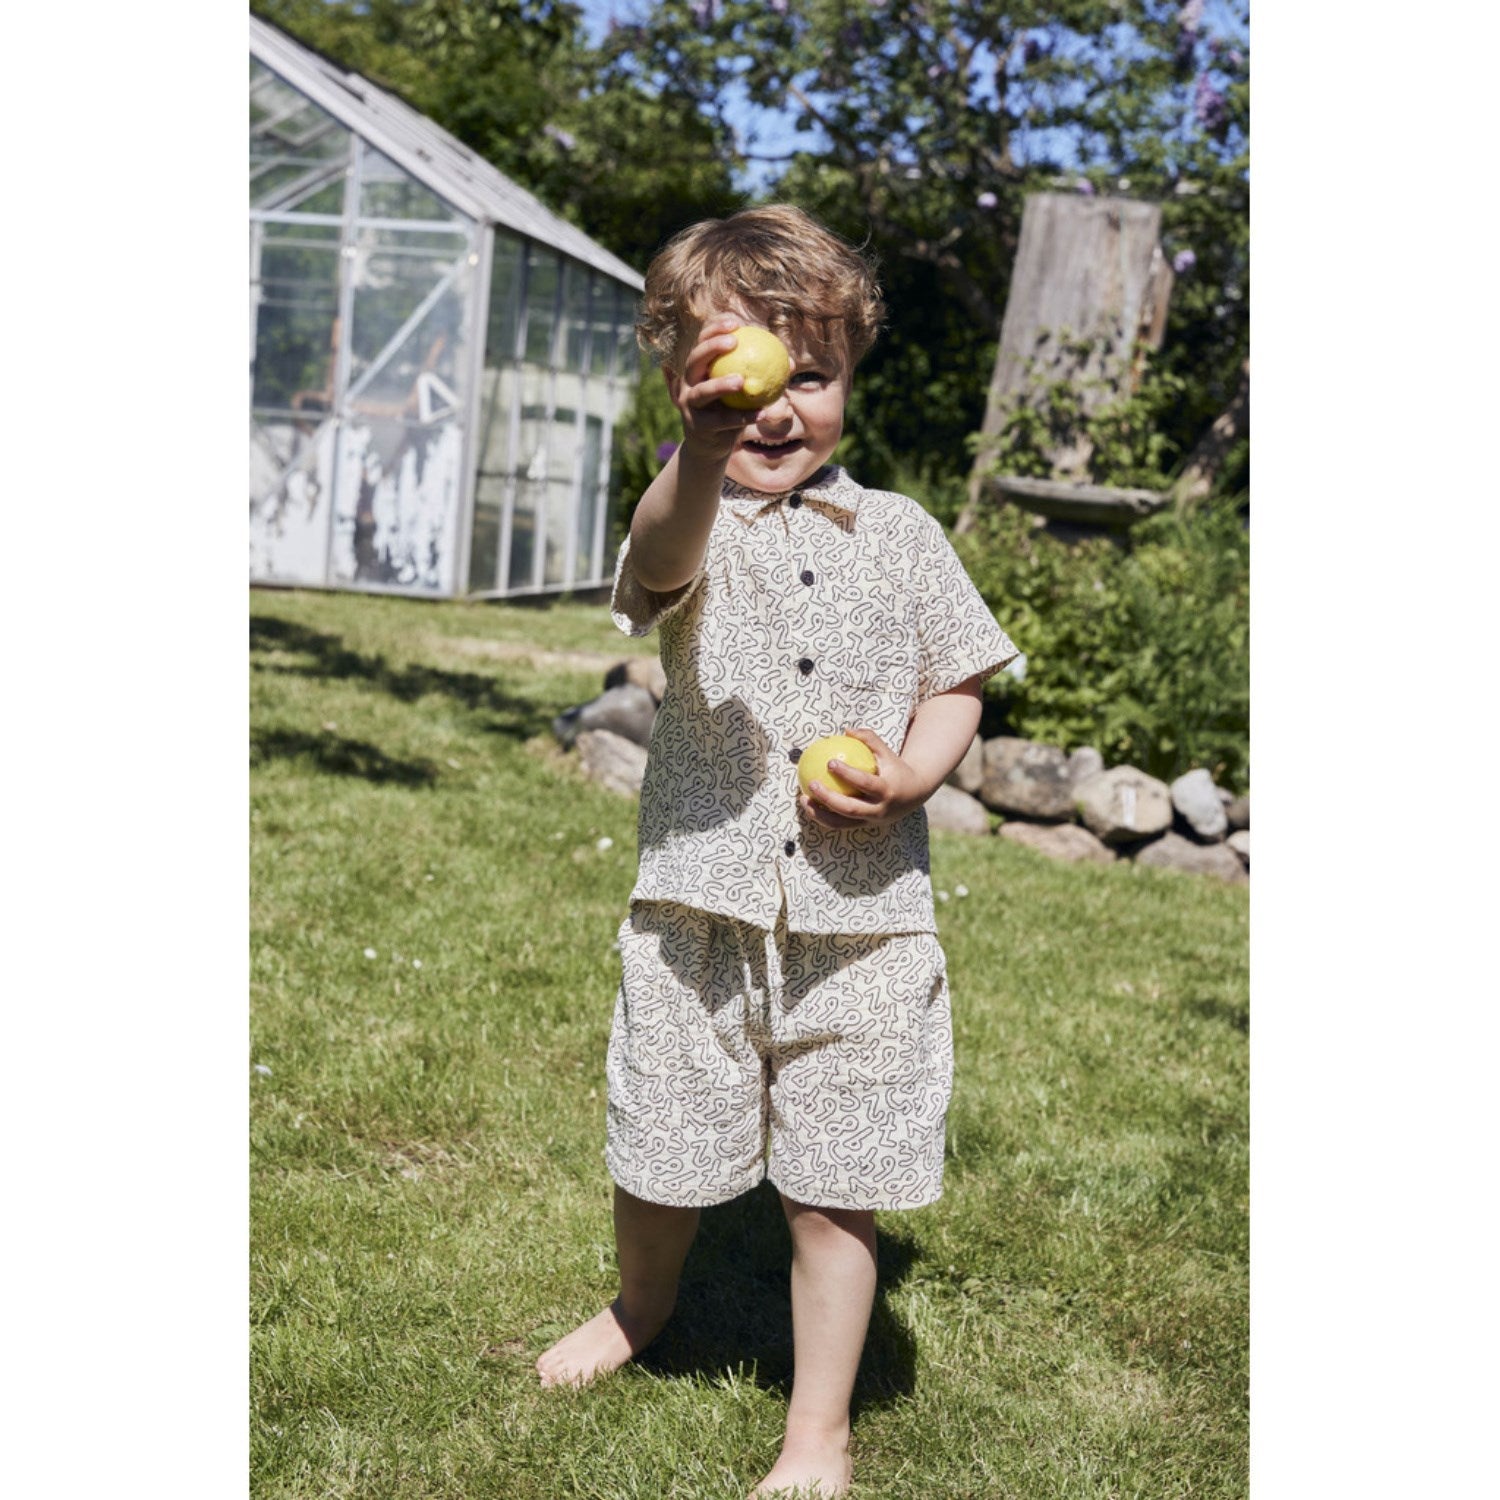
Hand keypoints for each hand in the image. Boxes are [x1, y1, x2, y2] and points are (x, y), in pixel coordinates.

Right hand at [665, 314, 758, 462]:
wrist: (712, 445)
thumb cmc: (732, 410)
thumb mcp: (745, 390)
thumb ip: (763, 375)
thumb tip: (790, 362)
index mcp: (699, 368)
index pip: (702, 341)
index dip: (715, 328)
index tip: (736, 322)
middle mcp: (688, 382)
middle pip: (694, 359)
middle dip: (711, 347)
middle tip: (733, 342)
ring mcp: (689, 404)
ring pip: (703, 391)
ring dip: (720, 384)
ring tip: (741, 380)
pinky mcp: (697, 425)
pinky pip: (722, 420)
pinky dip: (742, 417)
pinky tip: (760, 413)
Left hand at [798, 727, 933, 830]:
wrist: (914, 795)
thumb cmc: (896, 769)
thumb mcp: (887, 753)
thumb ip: (869, 739)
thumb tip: (846, 730)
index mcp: (887, 791)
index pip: (865, 784)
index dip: (847, 774)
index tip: (830, 762)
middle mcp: (879, 810)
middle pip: (850, 808)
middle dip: (828, 798)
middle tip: (811, 783)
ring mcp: (870, 821)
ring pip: (841, 823)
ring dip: (819, 813)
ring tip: (803, 798)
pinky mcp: (863, 827)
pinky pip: (839, 824)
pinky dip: (822, 816)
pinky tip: (809, 804)